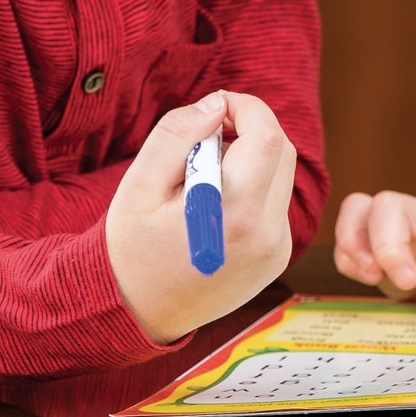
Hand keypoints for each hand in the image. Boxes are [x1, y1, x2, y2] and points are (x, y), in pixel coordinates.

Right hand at [107, 91, 296, 343]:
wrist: (138, 312)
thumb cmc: (132, 248)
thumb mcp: (139, 185)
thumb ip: (178, 135)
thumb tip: (217, 104)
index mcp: (234, 213)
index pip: (267, 136)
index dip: (245, 108)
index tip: (216, 107)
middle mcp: (267, 234)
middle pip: (281, 150)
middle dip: (250, 129)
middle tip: (206, 137)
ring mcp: (277, 249)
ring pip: (282, 174)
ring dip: (253, 158)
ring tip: (205, 173)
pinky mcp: (277, 257)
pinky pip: (277, 203)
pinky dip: (254, 187)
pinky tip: (215, 203)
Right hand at [333, 190, 415, 336]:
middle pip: (390, 205)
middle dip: (386, 244)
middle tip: (402, 283)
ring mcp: (407, 230)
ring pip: (361, 210)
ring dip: (353, 243)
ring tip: (369, 276)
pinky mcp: (388, 250)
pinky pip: (352, 237)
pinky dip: (348, 256)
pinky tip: (366, 279)